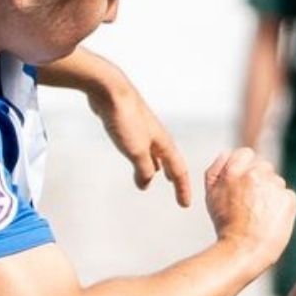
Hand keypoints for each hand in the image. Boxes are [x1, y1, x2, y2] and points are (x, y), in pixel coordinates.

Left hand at [87, 82, 192, 206]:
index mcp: (164, 143)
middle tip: (178, 189)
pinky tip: (135, 157)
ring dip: (157, 166)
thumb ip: (143, 169)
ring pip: (155, 153)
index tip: (185, 205)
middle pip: (170, 160)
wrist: (110, 90)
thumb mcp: (136, 151)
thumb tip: (145, 184)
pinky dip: (143, 157)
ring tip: (157, 175)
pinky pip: (141, 146)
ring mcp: (144, 130)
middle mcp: (157, 137)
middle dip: (175, 176)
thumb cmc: (125, 119)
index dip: (183, 188)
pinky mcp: (130, 125)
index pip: (179, 170)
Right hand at [203, 149, 295, 264]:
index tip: (243, 185)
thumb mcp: (211, 195)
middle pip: (263, 166)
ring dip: (270, 193)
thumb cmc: (225, 225)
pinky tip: (270, 219)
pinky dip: (281, 206)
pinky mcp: (288, 198)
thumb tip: (227, 154)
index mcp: (233, 171)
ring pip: (276, 181)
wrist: (242, 250)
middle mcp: (254, 174)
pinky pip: (287, 195)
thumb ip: (217, 170)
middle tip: (250, 203)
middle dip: (259, 180)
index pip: (245, 153)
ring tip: (259, 215)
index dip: (245, 169)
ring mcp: (273, 186)